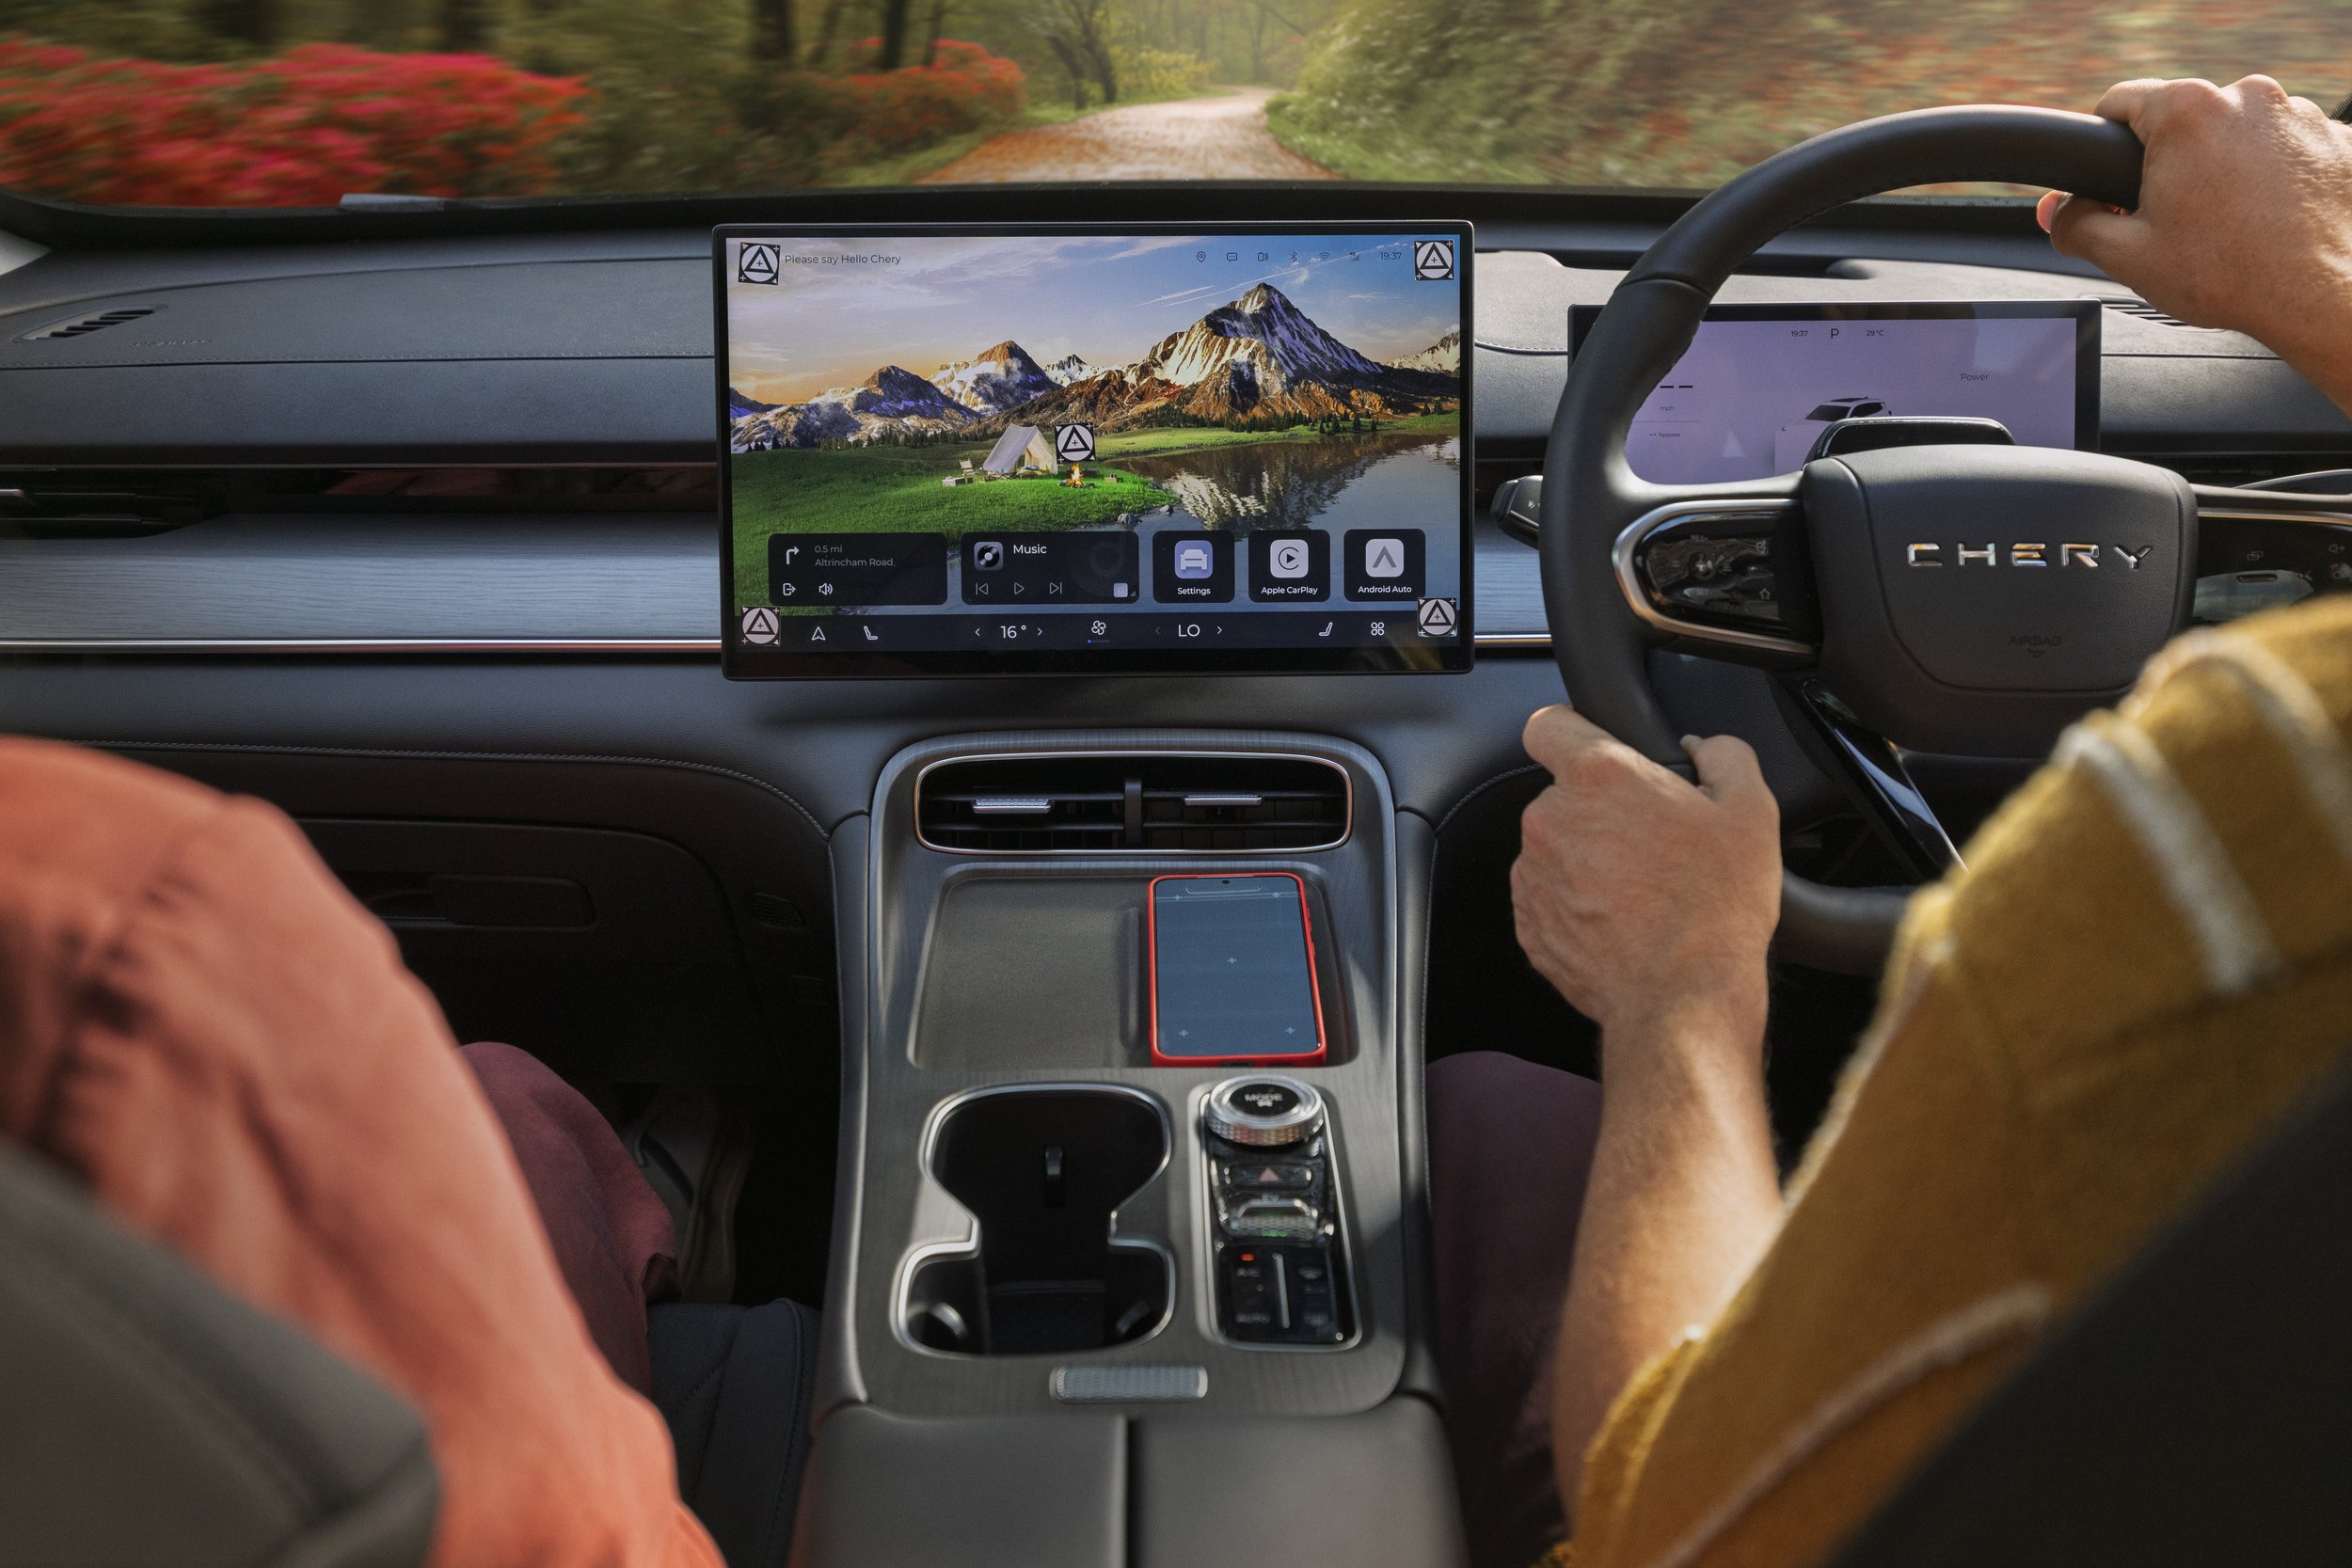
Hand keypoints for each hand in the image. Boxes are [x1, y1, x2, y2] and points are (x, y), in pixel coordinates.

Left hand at [1510, 706, 1779, 1038]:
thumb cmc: (1715, 906)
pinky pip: (1548, 897)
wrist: (1683, 995)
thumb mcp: (1751, 810)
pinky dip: (1575, 904)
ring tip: (1640, 890)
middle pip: (1562, 794)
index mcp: (1598, 777)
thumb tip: (1704, 748)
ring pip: (1554, 848)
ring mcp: (1532, 874)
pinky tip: (1621, 922)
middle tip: (1650, 841)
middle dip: (1599, 810)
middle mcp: (1550, 819)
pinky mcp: (1528, 923)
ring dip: (1585, 859)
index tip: (1592, 749)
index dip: (1571, 731)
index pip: (1548, 724)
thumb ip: (1724, 756)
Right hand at [2039, 76, 2351, 410]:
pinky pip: (2284, 147)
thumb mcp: (2126, 257)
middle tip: (2172, 217)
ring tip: (2226, 223)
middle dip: (2171, 162)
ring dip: (2224, 166)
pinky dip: (2271, 175)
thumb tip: (2056, 212)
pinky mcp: (2333, 137)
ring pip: (2237, 132)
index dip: (2103, 143)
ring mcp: (2298, 113)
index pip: (2120, 101)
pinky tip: (2266, 217)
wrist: (2320, 295)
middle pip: (2184, 119)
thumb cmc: (2231, 274)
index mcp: (2187, 112)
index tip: (2109, 174)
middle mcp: (2246, 98)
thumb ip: (2077, 225)